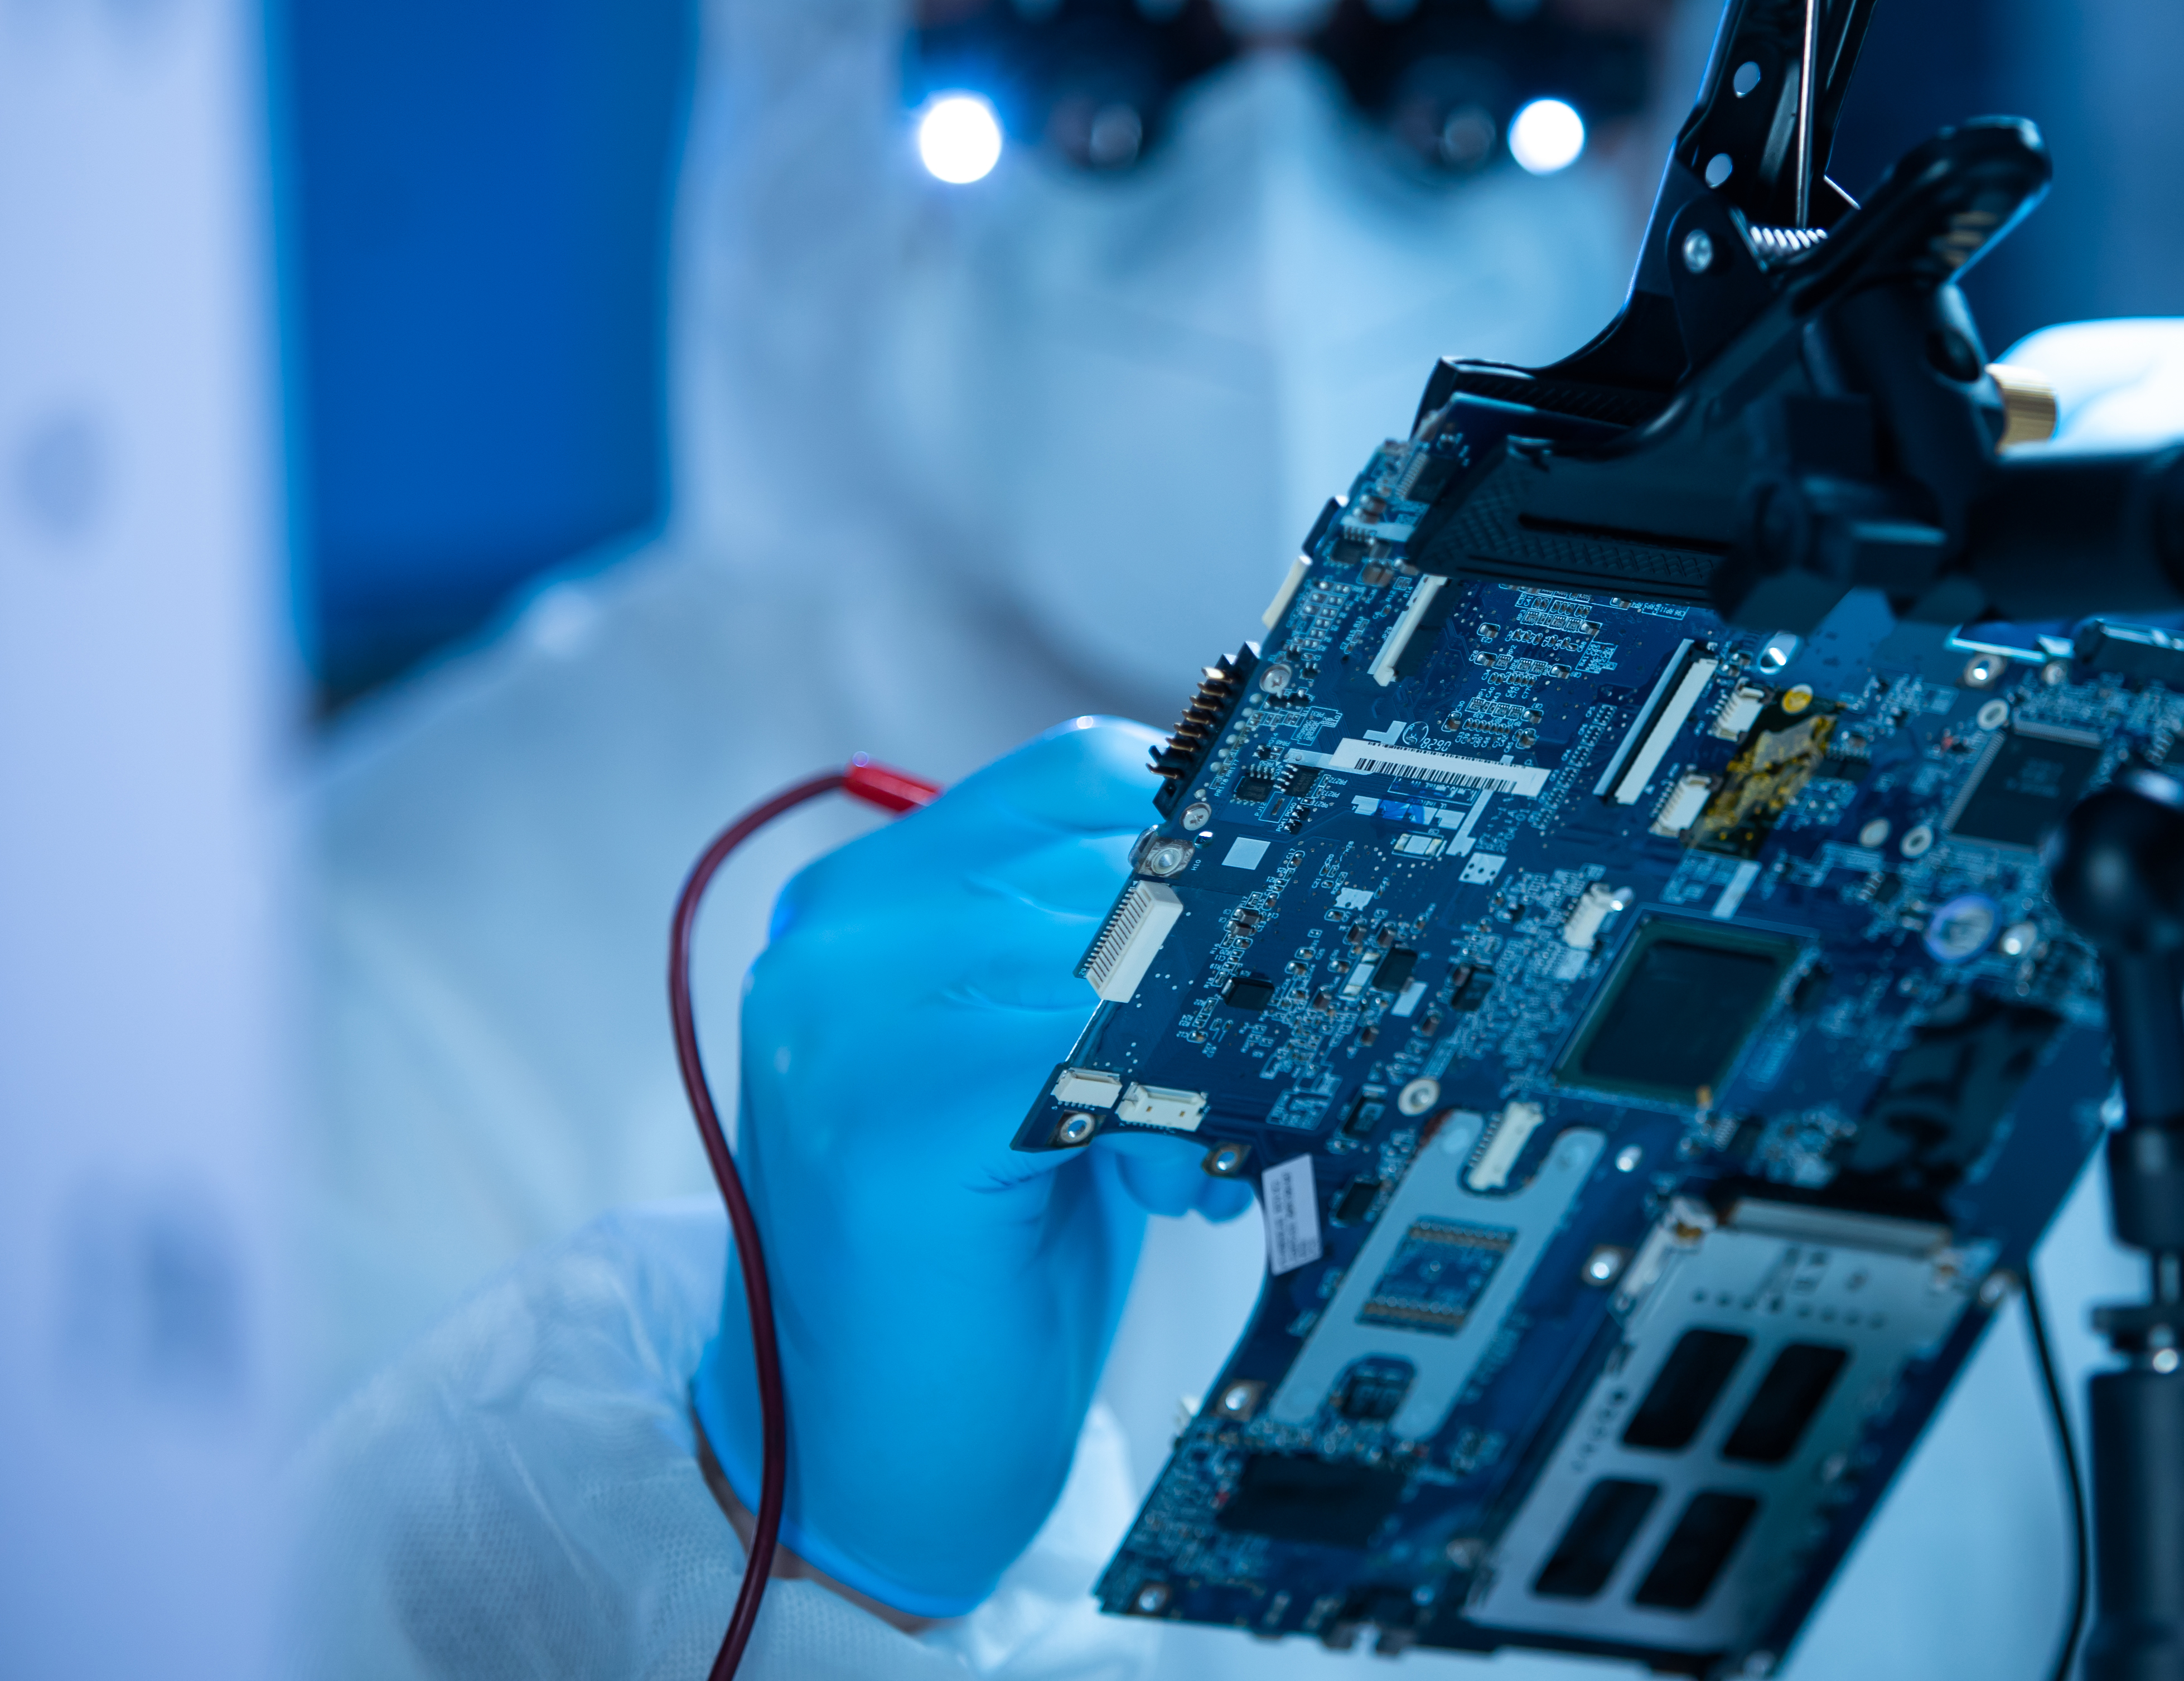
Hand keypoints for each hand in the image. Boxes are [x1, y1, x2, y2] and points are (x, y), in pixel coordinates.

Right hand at [692, 718, 1249, 1617]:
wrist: (867, 1453)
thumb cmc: (982, 1253)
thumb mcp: (1047, 1059)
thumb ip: (1109, 953)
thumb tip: (1285, 877)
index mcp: (872, 893)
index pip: (1082, 772)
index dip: (1213, 837)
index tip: (1301, 909)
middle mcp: (841, 930)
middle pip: (1115, 853)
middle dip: (1217, 964)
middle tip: (1247, 1082)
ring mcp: (846, 1013)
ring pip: (1115, 947)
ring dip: (1199, 1049)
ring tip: (1187, 1158)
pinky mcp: (886, 1111)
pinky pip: (1090, 1049)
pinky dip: (1169, 1111)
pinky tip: (1164, 1186)